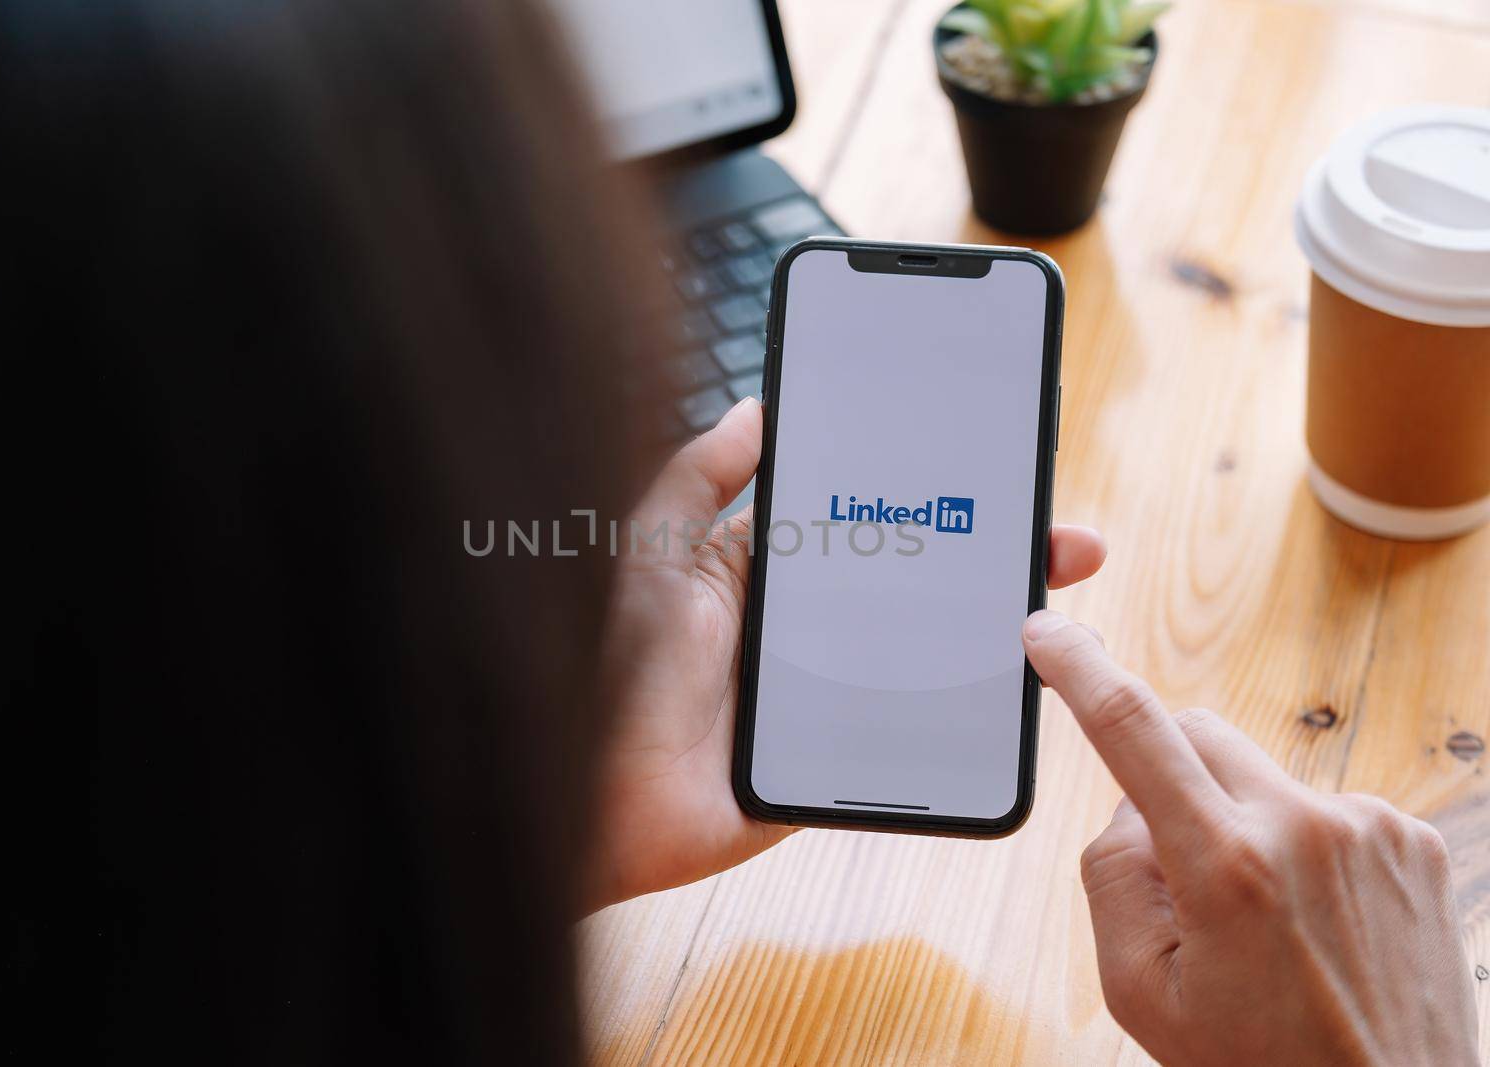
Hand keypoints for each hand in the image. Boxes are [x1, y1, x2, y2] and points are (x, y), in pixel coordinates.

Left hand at [585, 398, 1107, 909]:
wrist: (590, 796)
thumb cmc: (604, 665)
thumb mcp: (651, 553)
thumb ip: (698, 479)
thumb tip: (758, 405)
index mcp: (767, 572)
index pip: (867, 519)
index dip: (930, 493)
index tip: (995, 464)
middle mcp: (806, 628)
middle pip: (918, 584)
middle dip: (994, 557)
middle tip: (1065, 538)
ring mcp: (828, 695)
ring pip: (929, 656)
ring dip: (997, 631)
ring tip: (1060, 601)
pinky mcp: (838, 760)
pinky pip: (911, 734)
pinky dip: (969, 714)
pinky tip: (1022, 685)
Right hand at [1023, 611, 1478, 1066]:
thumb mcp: (1140, 992)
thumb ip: (1111, 878)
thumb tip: (1134, 807)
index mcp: (1226, 866)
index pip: (1132, 729)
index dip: (1080, 670)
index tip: (1050, 631)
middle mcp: (1306, 827)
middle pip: (1197, 734)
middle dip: (1166, 775)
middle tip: (1175, 869)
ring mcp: (1370, 829)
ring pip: (1259, 777)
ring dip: (1239, 821)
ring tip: (1266, 923)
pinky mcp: (1413, 841)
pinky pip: (1322, 809)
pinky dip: (1300, 846)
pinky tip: (1315, 921)